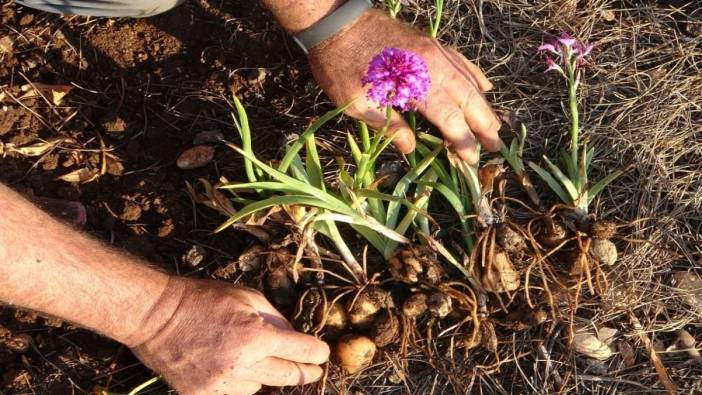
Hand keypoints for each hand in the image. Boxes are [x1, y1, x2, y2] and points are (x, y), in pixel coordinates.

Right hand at [130, 278, 329, 394]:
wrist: (155, 316)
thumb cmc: (203, 299)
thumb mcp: (247, 297)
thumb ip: (276, 318)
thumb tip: (294, 337)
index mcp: (255, 336)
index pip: (301, 352)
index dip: (317, 353)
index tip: (322, 353)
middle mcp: (241, 365)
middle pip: (288, 377)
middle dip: (305, 372)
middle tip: (313, 369)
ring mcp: (221, 384)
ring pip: (261, 388)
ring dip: (267, 375)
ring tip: (258, 359)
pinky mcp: (203, 394)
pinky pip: (236, 393)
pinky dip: (242, 382)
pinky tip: (236, 367)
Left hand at [308, 9, 500, 163]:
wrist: (337, 22)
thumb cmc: (342, 66)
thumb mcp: (357, 104)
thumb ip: (388, 126)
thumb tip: (410, 148)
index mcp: (417, 84)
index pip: (450, 118)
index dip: (463, 140)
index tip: (472, 159)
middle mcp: (433, 66)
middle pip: (468, 99)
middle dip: (483, 125)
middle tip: (496, 146)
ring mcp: (434, 51)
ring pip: (468, 80)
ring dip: (483, 104)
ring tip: (494, 125)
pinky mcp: (429, 42)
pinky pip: (460, 60)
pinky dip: (474, 75)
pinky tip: (483, 86)